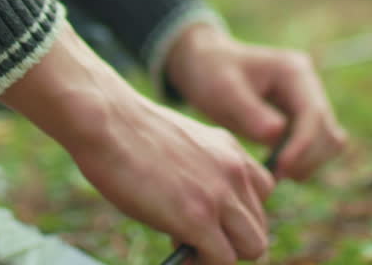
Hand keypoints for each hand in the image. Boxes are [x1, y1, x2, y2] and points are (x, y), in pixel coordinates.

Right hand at [0, 26, 273, 264]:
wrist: (108, 121)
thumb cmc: (128, 133)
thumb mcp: (181, 144)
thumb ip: (201, 171)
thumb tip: (195, 205)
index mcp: (230, 149)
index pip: (263, 192)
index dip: (237, 212)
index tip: (210, 216)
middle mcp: (235, 171)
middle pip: (259, 226)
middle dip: (231, 241)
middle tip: (195, 238)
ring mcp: (220, 195)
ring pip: (253, 247)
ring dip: (222, 255)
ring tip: (186, 244)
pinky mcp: (198, 218)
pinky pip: (223, 260)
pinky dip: (202, 263)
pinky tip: (176, 250)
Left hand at [164, 22, 347, 180]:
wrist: (208, 64)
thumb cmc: (212, 73)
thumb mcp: (223, 89)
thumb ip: (250, 111)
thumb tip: (278, 134)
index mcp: (294, 71)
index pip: (314, 113)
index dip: (303, 144)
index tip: (282, 167)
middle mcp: (309, 85)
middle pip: (328, 129)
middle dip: (307, 157)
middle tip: (276, 176)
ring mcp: (308, 101)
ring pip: (329, 141)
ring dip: (309, 162)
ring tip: (276, 173)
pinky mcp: (302, 118)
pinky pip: (317, 146)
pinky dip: (303, 160)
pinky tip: (277, 167)